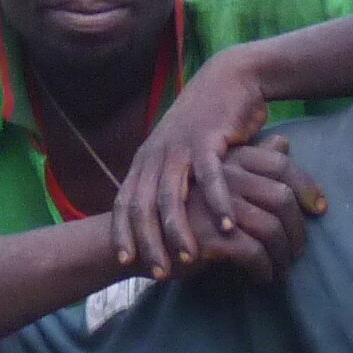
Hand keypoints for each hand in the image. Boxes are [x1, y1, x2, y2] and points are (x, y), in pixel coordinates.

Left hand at [116, 52, 282, 280]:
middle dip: (147, 242)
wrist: (229, 80)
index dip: (122, 233)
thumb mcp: (179, 154)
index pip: (124, 202)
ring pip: (171, 196)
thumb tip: (159, 217)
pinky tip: (227, 227)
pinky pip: (211, 177)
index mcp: (145, 160)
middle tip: (157, 273)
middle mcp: (156, 155)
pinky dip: (217, 203)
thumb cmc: (207, 124)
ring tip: (187, 259)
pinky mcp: (208, 139)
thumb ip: (168, 182)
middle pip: (143, 206)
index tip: (124, 262)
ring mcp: (180, 146)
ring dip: (178, 230)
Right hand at [164, 136, 320, 280]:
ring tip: (285, 269)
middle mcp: (224, 177)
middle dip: (299, 228)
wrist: (135, 240)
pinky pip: (254, 253)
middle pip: (283, 197)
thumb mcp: (218, 175)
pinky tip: (264, 278)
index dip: (307, 188)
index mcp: (228, 159)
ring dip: (285, 253)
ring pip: (272, 228)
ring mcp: (216, 206)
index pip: (282, 165)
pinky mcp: (210, 237)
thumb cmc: (181, 208)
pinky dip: (265, 268)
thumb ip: (250, 159)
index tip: (319, 210)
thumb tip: (284, 142)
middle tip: (301, 251)